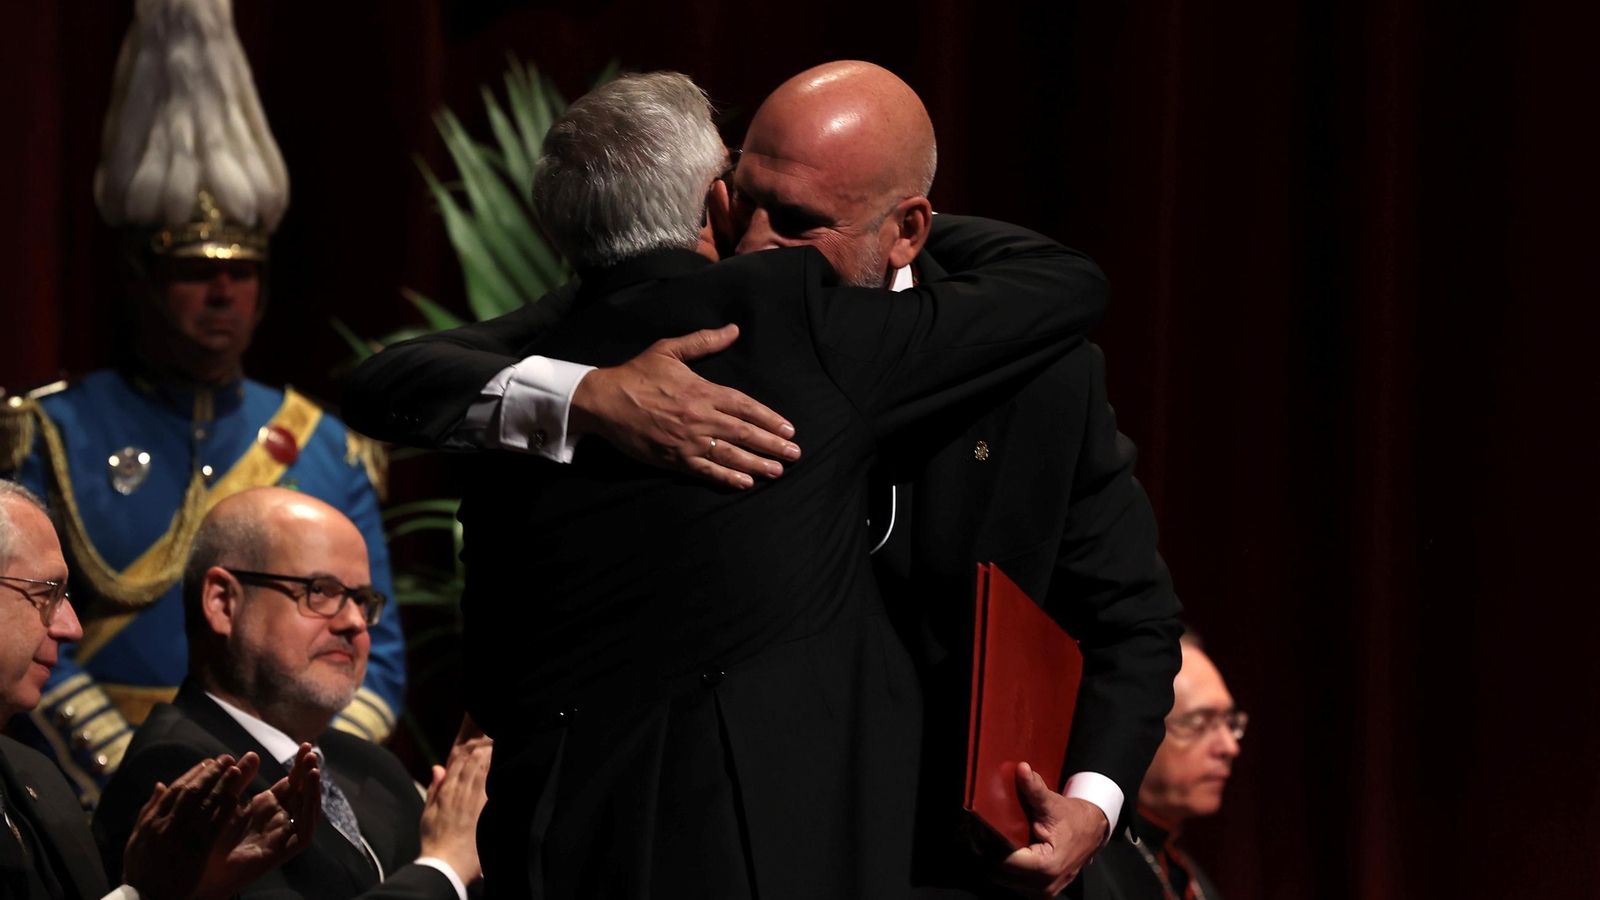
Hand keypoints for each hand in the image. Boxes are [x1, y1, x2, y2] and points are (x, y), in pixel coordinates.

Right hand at [122, 754, 255, 899]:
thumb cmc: (142, 872)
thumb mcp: (136, 841)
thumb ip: (148, 812)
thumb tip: (160, 784)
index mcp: (151, 822)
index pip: (175, 789)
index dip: (193, 774)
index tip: (207, 763)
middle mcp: (165, 825)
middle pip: (192, 791)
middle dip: (210, 773)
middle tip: (226, 759)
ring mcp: (181, 837)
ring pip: (205, 803)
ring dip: (222, 784)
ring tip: (236, 769)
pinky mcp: (196, 851)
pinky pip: (214, 824)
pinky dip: (225, 808)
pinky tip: (237, 797)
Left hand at [196, 744, 320, 898]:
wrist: (198, 875)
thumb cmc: (206, 841)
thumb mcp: (222, 804)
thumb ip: (236, 781)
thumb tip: (247, 754)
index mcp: (265, 806)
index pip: (290, 783)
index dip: (299, 766)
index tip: (304, 745)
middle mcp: (278, 819)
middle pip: (303, 792)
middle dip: (309, 771)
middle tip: (311, 750)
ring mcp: (283, 835)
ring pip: (309, 809)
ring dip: (314, 789)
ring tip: (313, 769)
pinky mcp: (284, 852)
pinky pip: (305, 831)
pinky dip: (310, 812)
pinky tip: (309, 794)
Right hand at [418, 719, 492, 882]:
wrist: (444, 864)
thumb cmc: (435, 840)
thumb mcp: (428, 813)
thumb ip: (435, 789)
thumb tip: (438, 767)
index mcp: (446, 792)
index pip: (458, 762)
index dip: (468, 747)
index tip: (478, 737)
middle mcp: (459, 793)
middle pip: (472, 762)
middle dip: (483, 746)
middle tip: (493, 732)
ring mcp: (472, 801)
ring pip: (482, 771)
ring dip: (490, 754)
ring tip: (499, 740)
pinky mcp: (483, 811)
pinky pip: (490, 786)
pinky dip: (495, 772)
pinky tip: (502, 762)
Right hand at [570, 324, 800, 488]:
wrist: (604, 401)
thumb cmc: (637, 374)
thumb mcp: (669, 350)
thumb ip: (704, 342)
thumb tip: (733, 330)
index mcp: (702, 391)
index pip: (745, 407)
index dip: (769, 419)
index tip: (789, 429)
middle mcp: (700, 417)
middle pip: (744, 433)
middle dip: (772, 444)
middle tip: (795, 454)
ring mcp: (688, 441)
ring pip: (730, 455)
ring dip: (757, 463)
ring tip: (778, 471)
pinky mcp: (674, 458)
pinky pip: (706, 470)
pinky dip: (727, 477)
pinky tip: (745, 482)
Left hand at [990, 762, 1108, 897]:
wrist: (1093, 832)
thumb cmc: (1075, 820)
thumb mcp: (1053, 804)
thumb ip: (1034, 789)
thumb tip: (1022, 769)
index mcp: (1047, 866)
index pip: (1004, 860)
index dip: (990, 843)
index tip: (980, 827)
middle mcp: (1044, 885)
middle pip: (1000, 872)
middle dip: (990, 852)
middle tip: (982, 830)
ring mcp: (1041, 892)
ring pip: (1004, 879)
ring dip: (997, 861)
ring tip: (996, 838)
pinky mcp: (1039, 892)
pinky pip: (1012, 882)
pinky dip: (1006, 867)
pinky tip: (1007, 849)